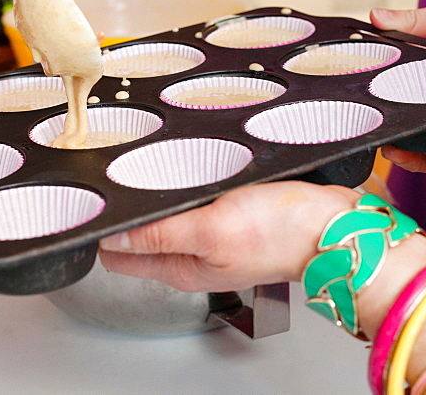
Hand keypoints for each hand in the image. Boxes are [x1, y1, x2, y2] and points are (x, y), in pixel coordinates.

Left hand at [99, 182, 358, 291]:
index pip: (121, 254)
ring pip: (170, 209)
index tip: (93, 202)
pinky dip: (191, 181)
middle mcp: (194, 252)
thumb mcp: (210, 230)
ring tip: (148, 160)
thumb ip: (159, 232)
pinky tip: (192, 163)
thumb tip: (112, 236)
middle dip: (129, 205)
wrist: (332, 223)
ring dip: (160, 189)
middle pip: (143, 230)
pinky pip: (200, 196)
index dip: (101, 230)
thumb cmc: (280, 233)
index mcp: (181, 265)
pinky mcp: (236, 212)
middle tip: (116, 169)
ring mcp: (216, 232)